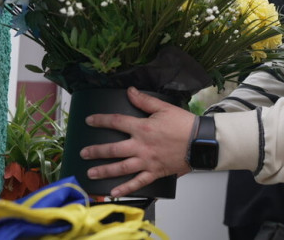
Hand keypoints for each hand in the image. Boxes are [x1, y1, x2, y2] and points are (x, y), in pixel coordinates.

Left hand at [80, 87, 196, 196]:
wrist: (200, 141)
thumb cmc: (184, 124)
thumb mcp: (164, 107)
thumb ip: (144, 101)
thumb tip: (130, 91)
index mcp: (142, 128)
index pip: (116, 122)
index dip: (101, 120)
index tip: (89, 121)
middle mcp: (141, 146)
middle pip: (113, 149)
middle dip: (96, 151)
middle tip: (83, 153)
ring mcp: (147, 161)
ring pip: (121, 167)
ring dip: (104, 171)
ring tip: (91, 173)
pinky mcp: (155, 172)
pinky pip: (138, 183)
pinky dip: (126, 189)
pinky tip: (114, 193)